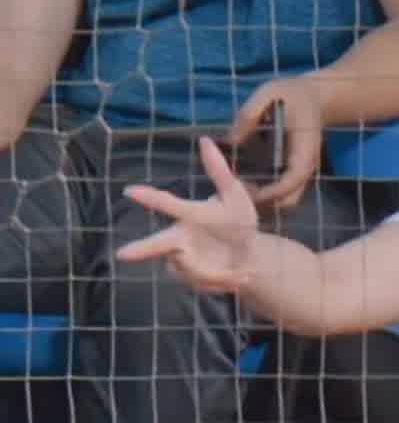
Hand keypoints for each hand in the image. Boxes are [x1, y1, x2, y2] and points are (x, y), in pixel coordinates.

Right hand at [113, 136, 263, 294]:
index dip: (150, 198)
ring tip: (241, 270)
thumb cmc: (238, 222)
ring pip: (191, 268)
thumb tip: (205, 140)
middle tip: (122, 255)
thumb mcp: (235, 197)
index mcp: (188, 215)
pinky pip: (202, 282)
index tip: (130, 191)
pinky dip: (223, 281)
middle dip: (141, 250)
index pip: (168, 204)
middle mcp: (178, 238)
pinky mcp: (189, 279)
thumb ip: (219, 172)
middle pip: (157, 244)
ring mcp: (181, 260)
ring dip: (217, 272)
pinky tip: (235, 278)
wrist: (252, 257)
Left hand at [228, 75, 329, 211]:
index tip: (245, 192)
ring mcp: (300, 171)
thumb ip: (248, 115)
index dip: (271, 191)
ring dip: (263, 202)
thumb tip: (229, 141)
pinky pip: (282, 191)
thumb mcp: (267, 94)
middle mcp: (306, 166)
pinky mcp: (293, 171)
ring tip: (236, 190)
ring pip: (286, 199)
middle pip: (291, 199)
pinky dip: (264, 194)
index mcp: (304, 149)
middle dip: (265, 203)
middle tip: (235, 194)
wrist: (314, 96)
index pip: (293, 179)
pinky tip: (243, 183)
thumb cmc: (292, 93)